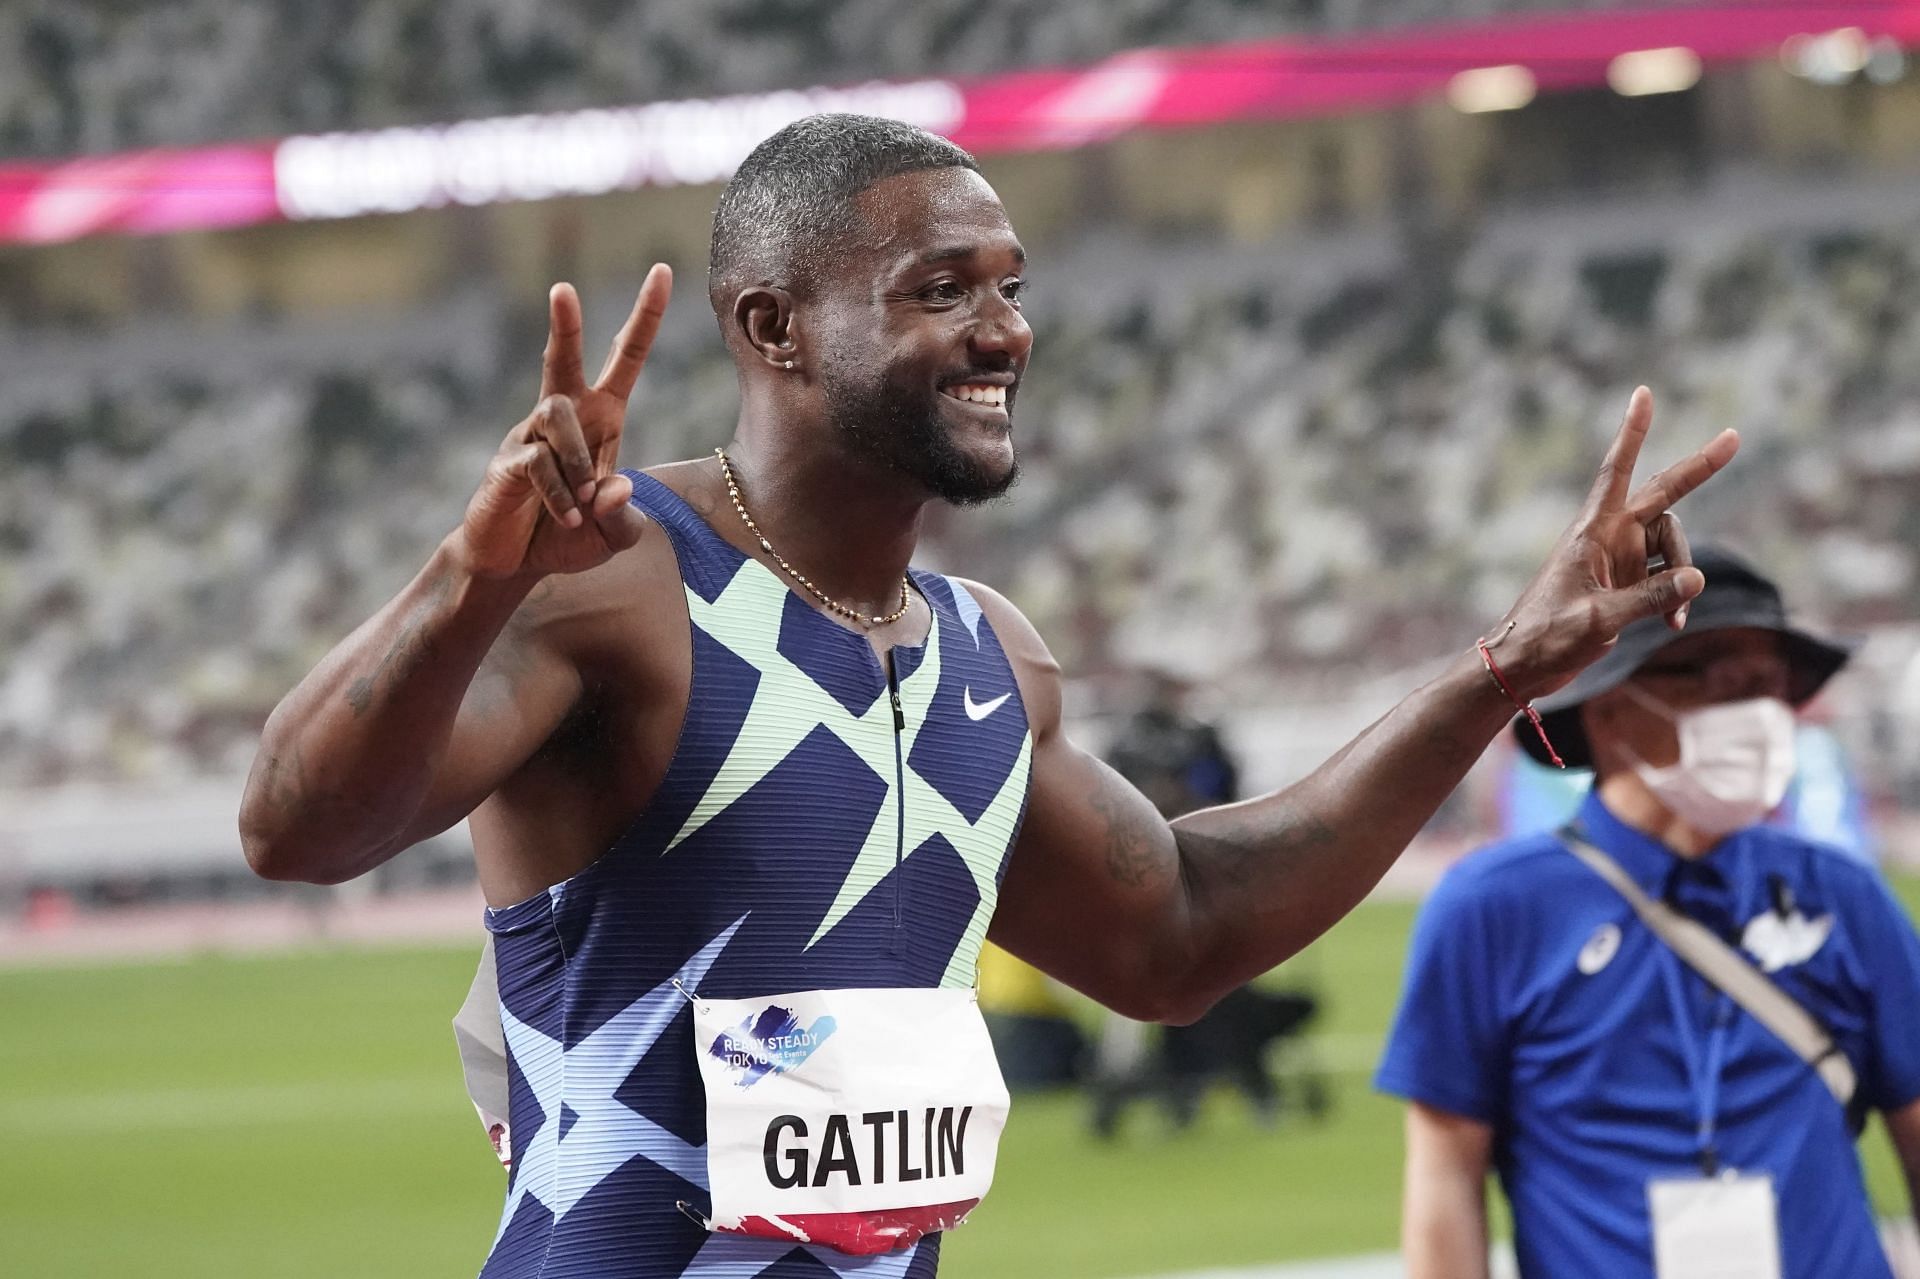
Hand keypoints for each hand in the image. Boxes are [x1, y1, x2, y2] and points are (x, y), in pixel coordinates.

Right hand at [454, 264, 672, 579]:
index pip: (626, 358)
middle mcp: (564, 419)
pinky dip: (560, 494)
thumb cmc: (570, 538)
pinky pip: (537, 462)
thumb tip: (615, 485)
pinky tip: (568, 519)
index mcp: (602, 420)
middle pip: (564, 359)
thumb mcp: (615, 534)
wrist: (512, 564)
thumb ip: (624, 515)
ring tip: (581, 508)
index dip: (645, 317)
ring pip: (558, 418)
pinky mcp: (507, 463)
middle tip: (562, 289)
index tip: (662, 271)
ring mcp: (530, 438)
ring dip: (578, 463)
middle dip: (565, 326)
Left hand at [1493, 386, 1738, 701]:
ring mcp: (1619, 559)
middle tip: (1735, 437)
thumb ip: (1648, 598)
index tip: (1643, 394)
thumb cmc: (1547, 638)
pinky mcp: (1626, 583)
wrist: (1523, 667)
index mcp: (1591, 532)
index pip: (1617, 471)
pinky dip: (1675, 597)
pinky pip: (1667, 578)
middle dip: (1698, 469)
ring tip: (1673, 618)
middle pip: (1663, 496)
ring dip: (1683, 576)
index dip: (1632, 433)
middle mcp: (1608, 537)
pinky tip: (1671, 624)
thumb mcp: (1599, 619)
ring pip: (1672, 546)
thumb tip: (1698, 578)